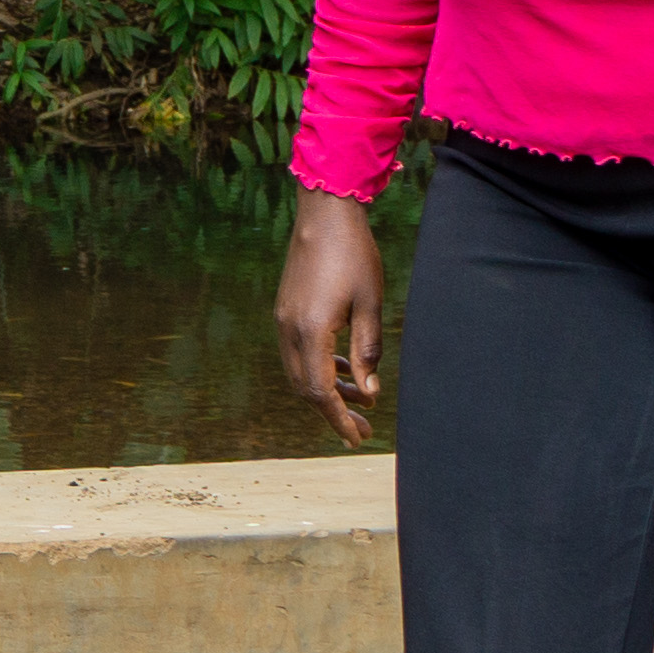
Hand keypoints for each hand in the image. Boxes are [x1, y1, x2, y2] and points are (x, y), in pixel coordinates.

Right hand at [276, 193, 386, 442]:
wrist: (324, 214)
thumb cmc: (354, 255)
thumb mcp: (370, 306)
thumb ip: (368, 352)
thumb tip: (369, 392)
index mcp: (311, 331)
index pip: (321, 391)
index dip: (339, 419)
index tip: (357, 438)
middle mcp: (289, 329)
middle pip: (304, 388)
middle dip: (333, 411)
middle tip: (362, 427)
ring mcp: (283, 319)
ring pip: (299, 371)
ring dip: (327, 389)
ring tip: (361, 397)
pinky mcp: (285, 310)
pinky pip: (298, 352)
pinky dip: (319, 367)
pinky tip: (345, 366)